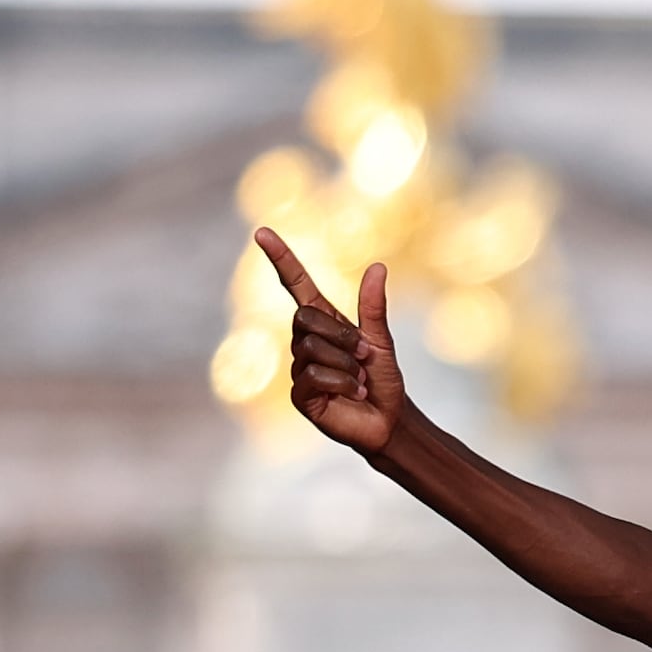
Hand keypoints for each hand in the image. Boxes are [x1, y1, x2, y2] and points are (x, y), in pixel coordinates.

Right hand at [255, 227, 406, 456]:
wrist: (389, 420)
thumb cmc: (382, 381)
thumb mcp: (380, 340)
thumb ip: (373, 307)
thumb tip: (378, 266)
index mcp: (323, 323)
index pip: (295, 285)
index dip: (281, 259)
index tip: (262, 232)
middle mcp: (305, 342)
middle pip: (305, 318)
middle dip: (342, 336)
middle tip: (364, 357)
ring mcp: (299, 369)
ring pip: (313, 349)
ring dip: (347, 365)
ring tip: (360, 381)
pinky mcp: (300, 395)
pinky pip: (314, 375)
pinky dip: (342, 383)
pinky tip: (353, 394)